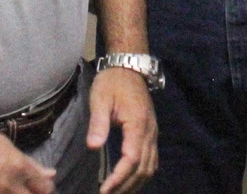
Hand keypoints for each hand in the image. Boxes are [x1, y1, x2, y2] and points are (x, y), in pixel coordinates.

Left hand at [88, 67, 157, 193]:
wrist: (129, 66)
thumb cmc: (112, 82)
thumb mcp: (101, 99)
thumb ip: (98, 123)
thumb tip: (93, 147)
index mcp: (137, 124)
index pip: (132, 159)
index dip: (119, 178)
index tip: (104, 190)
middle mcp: (150, 132)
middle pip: (143, 168)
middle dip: (126, 186)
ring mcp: (153, 133)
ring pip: (150, 167)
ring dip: (135, 183)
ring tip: (117, 192)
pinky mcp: (151, 133)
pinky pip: (151, 160)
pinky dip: (142, 175)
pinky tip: (129, 181)